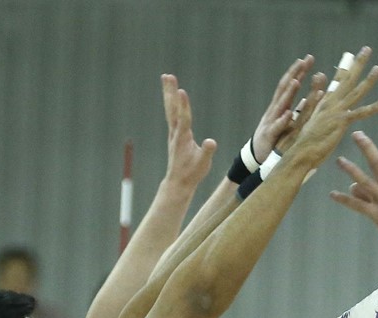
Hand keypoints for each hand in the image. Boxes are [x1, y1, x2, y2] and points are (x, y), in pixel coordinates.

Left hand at [162, 74, 217, 188]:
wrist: (178, 182)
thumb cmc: (192, 173)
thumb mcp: (203, 164)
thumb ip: (207, 152)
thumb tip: (211, 142)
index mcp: (183, 138)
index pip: (184, 118)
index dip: (183, 104)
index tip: (181, 90)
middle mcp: (176, 132)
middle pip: (172, 108)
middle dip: (170, 92)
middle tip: (167, 76)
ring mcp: (173, 132)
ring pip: (170, 109)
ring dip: (169, 93)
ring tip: (167, 77)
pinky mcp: (174, 134)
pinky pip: (172, 114)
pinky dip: (171, 102)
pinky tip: (171, 97)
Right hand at [251, 55, 314, 161]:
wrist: (258, 156)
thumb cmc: (275, 137)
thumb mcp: (289, 121)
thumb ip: (298, 110)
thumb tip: (309, 98)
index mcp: (282, 106)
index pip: (290, 84)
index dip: (298, 71)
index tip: (308, 59)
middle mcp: (275, 110)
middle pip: (284, 88)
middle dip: (294, 73)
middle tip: (304, 60)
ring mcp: (271, 121)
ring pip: (280, 104)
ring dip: (288, 93)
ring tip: (296, 81)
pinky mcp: (270, 135)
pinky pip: (277, 127)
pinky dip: (283, 120)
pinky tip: (289, 113)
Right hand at [287, 47, 377, 172]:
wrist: (300, 151)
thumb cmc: (304, 138)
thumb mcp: (308, 115)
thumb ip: (314, 95)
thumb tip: (318, 78)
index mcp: (324, 100)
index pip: (337, 79)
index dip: (345, 67)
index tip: (351, 55)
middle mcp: (331, 102)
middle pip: (347, 79)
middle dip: (358, 63)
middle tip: (366, 49)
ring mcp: (337, 111)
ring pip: (356, 92)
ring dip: (368, 80)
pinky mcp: (341, 122)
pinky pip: (360, 113)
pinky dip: (373, 108)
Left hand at [330, 132, 377, 260]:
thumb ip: (370, 195)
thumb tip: (352, 187)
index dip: (369, 148)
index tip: (359, 135)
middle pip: (377, 164)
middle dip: (367, 148)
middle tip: (356, 134)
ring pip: (366, 182)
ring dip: (352, 170)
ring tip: (340, 161)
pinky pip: (359, 206)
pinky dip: (345, 200)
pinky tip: (333, 195)